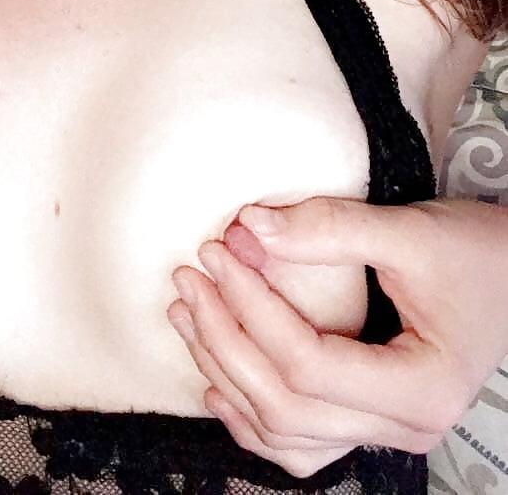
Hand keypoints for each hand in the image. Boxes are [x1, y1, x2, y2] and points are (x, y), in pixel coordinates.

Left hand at [167, 195, 507, 477]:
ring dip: (226, 374)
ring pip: (284, 432)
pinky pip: (299, 439)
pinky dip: (250, 414)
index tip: (218, 252)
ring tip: (188, 312)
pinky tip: (215, 380)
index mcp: (420, 390)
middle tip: (189, 275)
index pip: (308, 363)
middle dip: (225, 338)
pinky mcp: (371, 419)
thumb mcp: (411, 232)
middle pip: (286, 405)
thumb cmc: (479, 253)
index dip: (252, 307)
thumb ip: (330, 229)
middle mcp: (403, 428)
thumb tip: (247, 228)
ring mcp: (387, 432)